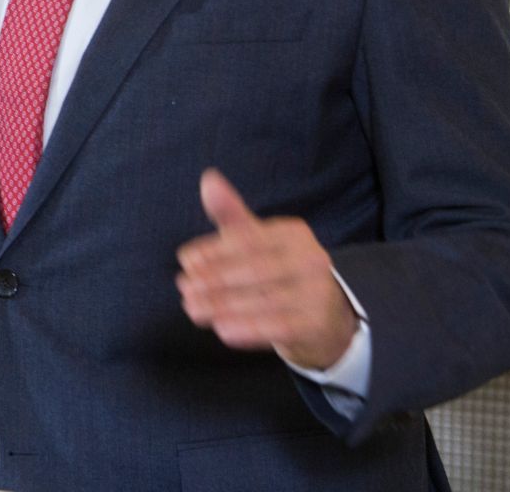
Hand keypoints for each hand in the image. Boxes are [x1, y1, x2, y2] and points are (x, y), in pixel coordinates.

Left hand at [176, 169, 359, 369]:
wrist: (324, 318)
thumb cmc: (280, 273)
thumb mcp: (257, 242)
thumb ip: (231, 216)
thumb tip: (208, 179)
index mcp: (293, 233)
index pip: (248, 239)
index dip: (214, 249)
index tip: (186, 261)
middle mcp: (311, 258)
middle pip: (255, 270)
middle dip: (214, 280)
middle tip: (185, 288)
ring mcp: (318, 292)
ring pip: (263, 299)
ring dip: (223, 306)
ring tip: (193, 310)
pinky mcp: (318, 323)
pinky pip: (278, 326)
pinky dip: (248, 328)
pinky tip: (222, 329)